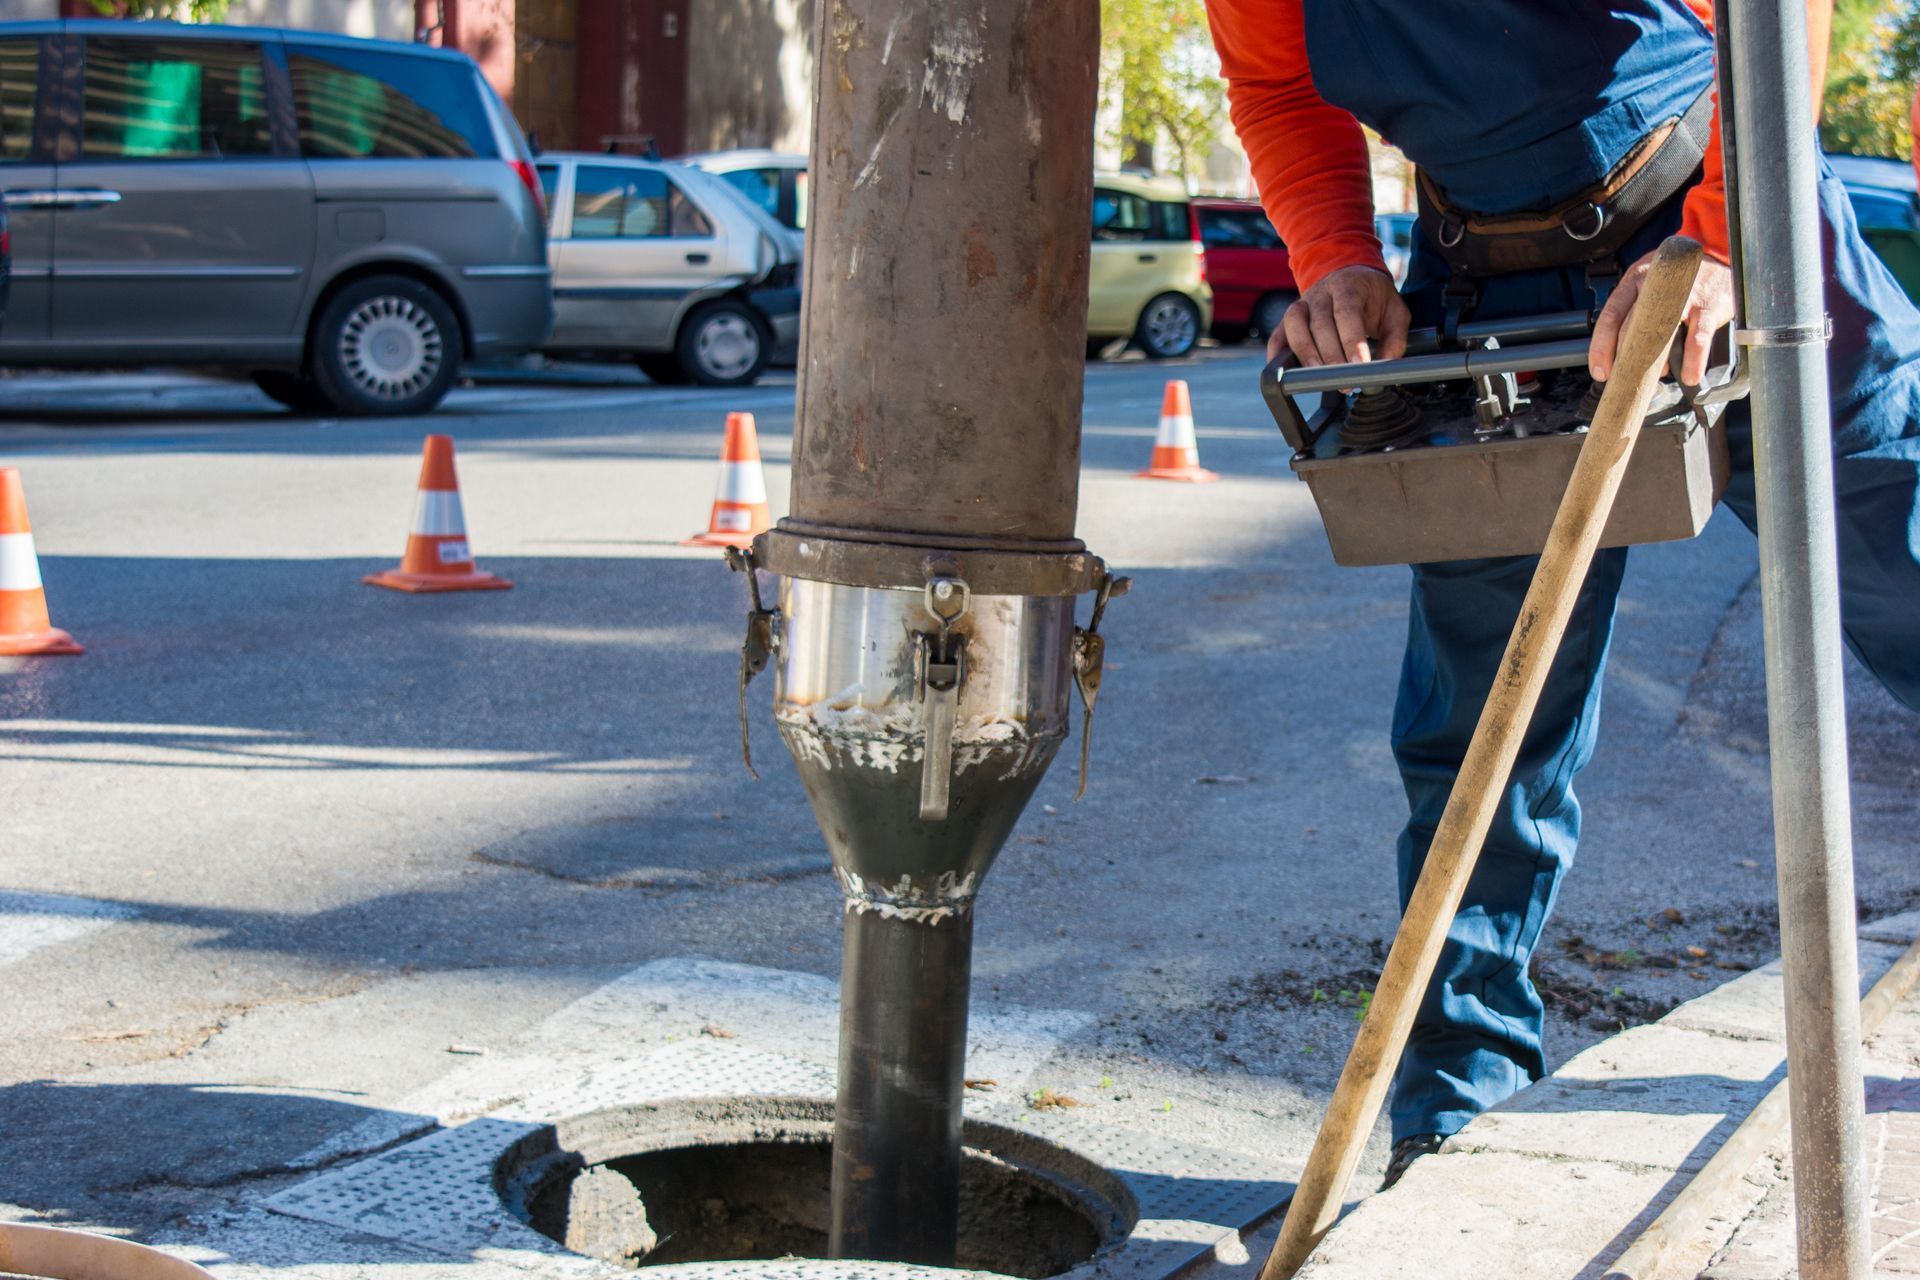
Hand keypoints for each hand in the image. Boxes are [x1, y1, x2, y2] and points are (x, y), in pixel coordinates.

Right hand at [1269, 265, 1410, 367]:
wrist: (1350, 276)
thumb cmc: (1373, 297)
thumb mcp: (1395, 311)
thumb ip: (1395, 338)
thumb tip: (1388, 364)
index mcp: (1348, 286)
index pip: (1347, 313)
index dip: (1351, 341)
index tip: (1359, 366)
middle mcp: (1321, 293)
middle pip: (1320, 325)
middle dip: (1331, 357)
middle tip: (1344, 382)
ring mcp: (1301, 304)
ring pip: (1295, 328)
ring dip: (1306, 355)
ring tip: (1318, 378)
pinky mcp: (1288, 319)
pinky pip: (1277, 336)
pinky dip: (1276, 354)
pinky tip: (1284, 372)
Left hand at [1589, 248, 1733, 385]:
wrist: (1720, 256)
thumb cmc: (1679, 277)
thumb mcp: (1650, 286)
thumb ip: (1635, 312)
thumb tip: (1623, 355)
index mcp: (1635, 281)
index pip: (1610, 315)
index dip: (1601, 347)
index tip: (1600, 371)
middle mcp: (1656, 285)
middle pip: (1631, 327)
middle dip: (1624, 359)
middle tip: (1624, 380)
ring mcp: (1684, 296)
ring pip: (1661, 334)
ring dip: (1657, 362)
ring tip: (1657, 377)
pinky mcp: (1709, 307)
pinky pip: (1698, 340)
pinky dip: (1693, 361)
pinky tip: (1689, 375)